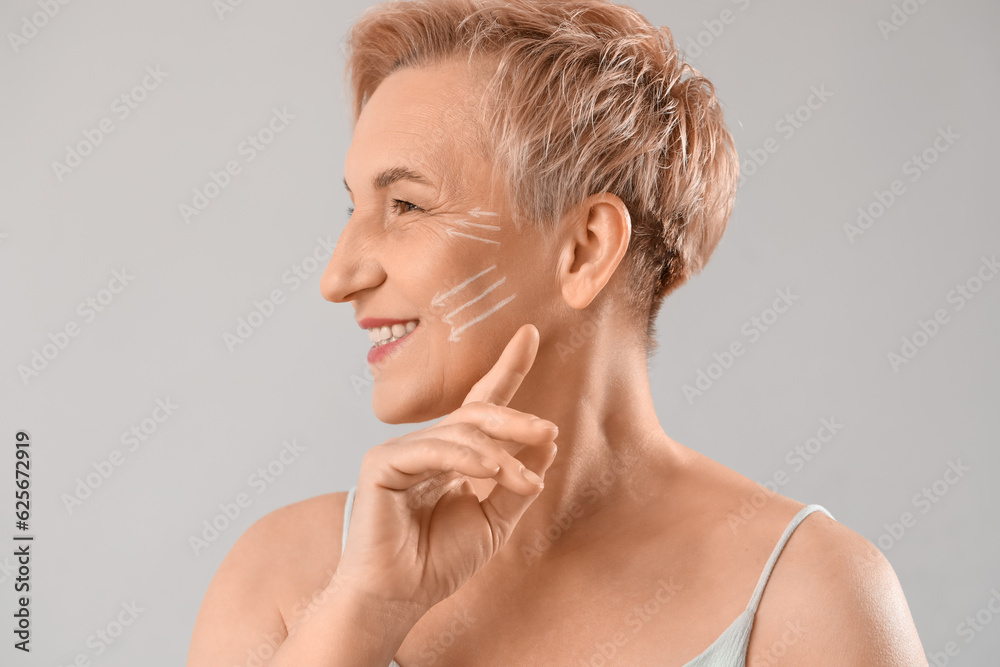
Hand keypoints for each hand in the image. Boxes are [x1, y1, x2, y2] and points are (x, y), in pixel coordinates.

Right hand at [333, 323, 558, 611]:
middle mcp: (427, 446)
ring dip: (501, 453)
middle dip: (515, 418)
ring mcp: (402, 451)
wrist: (399, 598)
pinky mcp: (382, 463)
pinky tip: (492, 471)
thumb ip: (517, 481)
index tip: (530, 334)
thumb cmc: (439, 561)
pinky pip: (433, 450)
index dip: (507, 369)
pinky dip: (466, 459)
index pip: (482, 405)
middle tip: (547, 429)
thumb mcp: (494, 521)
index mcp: (452, 456)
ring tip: (526, 481)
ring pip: (460, 431)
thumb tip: (547, 439)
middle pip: (476, 414)